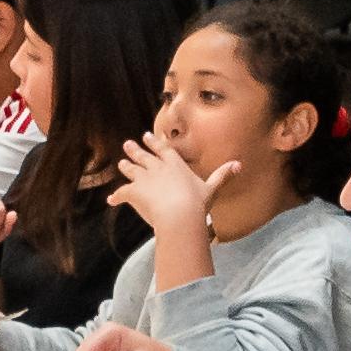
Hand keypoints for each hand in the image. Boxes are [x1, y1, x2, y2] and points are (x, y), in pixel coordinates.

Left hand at [110, 128, 221, 278]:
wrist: (179, 215)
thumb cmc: (197, 203)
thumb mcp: (212, 189)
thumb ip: (222, 176)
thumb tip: (239, 164)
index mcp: (175, 165)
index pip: (163, 150)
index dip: (154, 142)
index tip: (147, 135)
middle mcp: (157, 168)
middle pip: (144, 156)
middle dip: (136, 150)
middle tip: (128, 144)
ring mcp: (144, 179)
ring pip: (132, 170)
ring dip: (127, 167)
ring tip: (122, 163)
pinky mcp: (133, 192)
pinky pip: (121, 193)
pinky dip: (116, 197)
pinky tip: (111, 201)